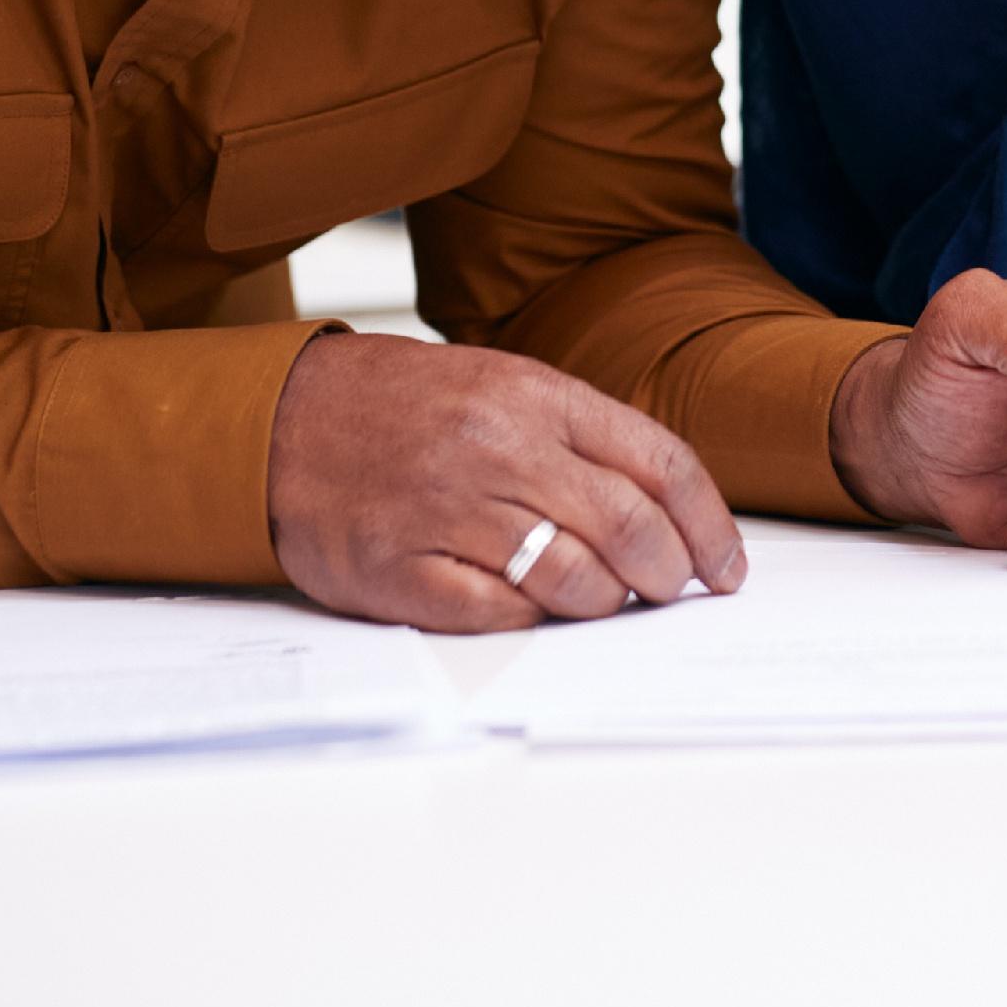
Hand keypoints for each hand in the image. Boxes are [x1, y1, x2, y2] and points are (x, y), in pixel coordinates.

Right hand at [265, 330, 748, 632]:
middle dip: (668, 574)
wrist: (281, 419)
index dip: (710, 524)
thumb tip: (667, 509)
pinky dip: (528, 621)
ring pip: (573, 580)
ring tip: (600, 601)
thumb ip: (579, 436)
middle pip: (630, 528)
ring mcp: (448, 510)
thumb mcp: (501, 384)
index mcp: (536, 396)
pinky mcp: (401, 569)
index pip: (661, 463)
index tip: (726, 566)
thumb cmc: (403, 406)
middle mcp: (499, 448)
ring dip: (604, 603)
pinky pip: (498, 615)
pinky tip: (524, 606)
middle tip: (669, 591)